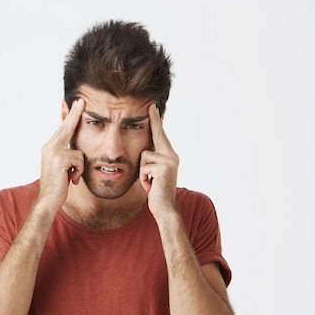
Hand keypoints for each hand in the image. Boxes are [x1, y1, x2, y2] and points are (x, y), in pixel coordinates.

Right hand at [37, 99, 85, 210]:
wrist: (47, 200)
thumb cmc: (57, 186)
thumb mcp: (62, 167)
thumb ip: (66, 155)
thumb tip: (76, 150)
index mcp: (50, 147)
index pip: (61, 128)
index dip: (67, 115)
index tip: (70, 103)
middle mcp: (50, 146)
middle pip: (67, 127)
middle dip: (75, 113)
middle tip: (81, 100)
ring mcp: (54, 152)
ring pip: (78, 151)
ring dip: (79, 167)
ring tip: (71, 177)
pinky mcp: (60, 159)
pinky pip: (80, 160)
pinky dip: (78, 172)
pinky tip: (71, 180)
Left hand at [139, 104, 179, 218]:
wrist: (165, 209)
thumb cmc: (156, 192)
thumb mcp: (153, 173)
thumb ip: (152, 160)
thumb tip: (144, 149)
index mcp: (169, 155)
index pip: (161, 135)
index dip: (157, 121)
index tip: (153, 107)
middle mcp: (172, 156)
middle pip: (157, 136)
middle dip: (154, 120)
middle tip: (151, 105)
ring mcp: (169, 161)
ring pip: (143, 156)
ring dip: (142, 172)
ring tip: (150, 182)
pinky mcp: (164, 169)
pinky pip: (144, 167)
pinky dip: (143, 179)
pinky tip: (150, 186)